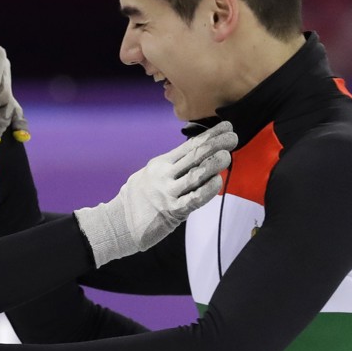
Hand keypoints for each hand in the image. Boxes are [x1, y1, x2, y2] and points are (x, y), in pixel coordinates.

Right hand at [74, 122, 235, 265]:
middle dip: (216, 144)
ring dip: (214, 164)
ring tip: (227, 155)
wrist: (118, 224)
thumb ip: (171, 166)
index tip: (226, 127)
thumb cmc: (137, 200)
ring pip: (196, 174)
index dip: (210, 135)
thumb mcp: (149, 175)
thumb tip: (197, 155)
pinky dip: (207, 189)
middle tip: (232, 136)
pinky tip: (217, 181)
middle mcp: (163, 175)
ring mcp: (167, 192)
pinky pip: (194, 198)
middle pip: (194, 156)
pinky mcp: (172, 211)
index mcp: (160, 164)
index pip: (189, 145)